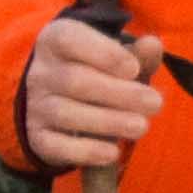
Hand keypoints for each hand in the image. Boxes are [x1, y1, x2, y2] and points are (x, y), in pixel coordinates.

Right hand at [22, 16, 166, 170]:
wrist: (60, 100)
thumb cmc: (96, 72)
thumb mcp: (115, 57)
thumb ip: (136, 53)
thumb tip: (152, 45)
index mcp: (55, 41)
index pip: (70, 40)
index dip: (104, 54)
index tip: (134, 69)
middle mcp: (41, 72)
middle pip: (74, 80)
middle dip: (118, 93)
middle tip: (155, 103)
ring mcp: (36, 106)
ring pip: (66, 113)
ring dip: (108, 122)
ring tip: (142, 127)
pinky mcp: (38, 137)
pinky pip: (56, 146)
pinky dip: (85, 151)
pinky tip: (113, 153)